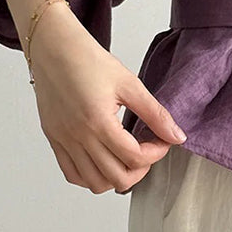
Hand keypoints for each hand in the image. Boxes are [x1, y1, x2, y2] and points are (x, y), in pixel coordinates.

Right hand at [26, 4, 186, 195]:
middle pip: (116, 179)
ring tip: (126, 157)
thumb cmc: (88, 60)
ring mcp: (64, 141)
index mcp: (98, 122)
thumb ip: (155, 113)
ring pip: (94, 183)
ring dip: (116, 177)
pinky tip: (104, 160)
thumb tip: (177, 136)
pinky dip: (91, 176)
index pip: (135, 158)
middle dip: (140, 170)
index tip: (161, 141)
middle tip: (147, 151)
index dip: (156, 153)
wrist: (54, 48)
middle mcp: (78, 137)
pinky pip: (72, 174)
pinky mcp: (54, 140)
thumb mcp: (129, 84)